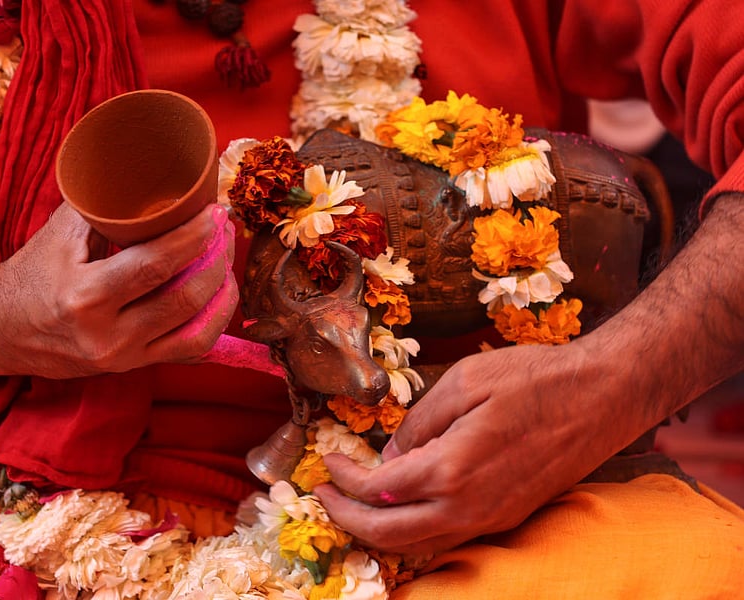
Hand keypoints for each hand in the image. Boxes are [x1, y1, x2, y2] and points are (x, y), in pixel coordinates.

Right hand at [0, 202, 237, 377]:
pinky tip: (220, 297)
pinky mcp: (133, 369)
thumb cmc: (32, 273)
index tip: (214, 212)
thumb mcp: (60, 233)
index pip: (155, 266)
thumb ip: (105, 206)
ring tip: (225, 260)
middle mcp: (106, 334)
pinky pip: (190, 351)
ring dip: (222, 292)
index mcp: (85, 296)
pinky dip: (214, 323)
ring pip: (197, 330)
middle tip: (223, 230)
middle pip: (184, 298)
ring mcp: (123, 357)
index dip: (193, 237)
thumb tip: (151, 172)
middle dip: (215, 260)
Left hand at [314, 341, 640, 555]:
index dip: (345, 479)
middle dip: (347, 519)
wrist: (604, 397)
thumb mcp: (465, 381)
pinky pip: (448, 537)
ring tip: (354, 506)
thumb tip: (392, 454)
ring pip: (419, 545)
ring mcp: (490, 517)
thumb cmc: (536, 379)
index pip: (378, 490)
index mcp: (451, 469)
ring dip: (379, 532)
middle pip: (389, 535)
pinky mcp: (508, 516)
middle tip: (325, 495)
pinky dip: (413, 530)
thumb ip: (420, 422)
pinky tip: (403, 506)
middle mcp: (468, 506)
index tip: (331, 461)